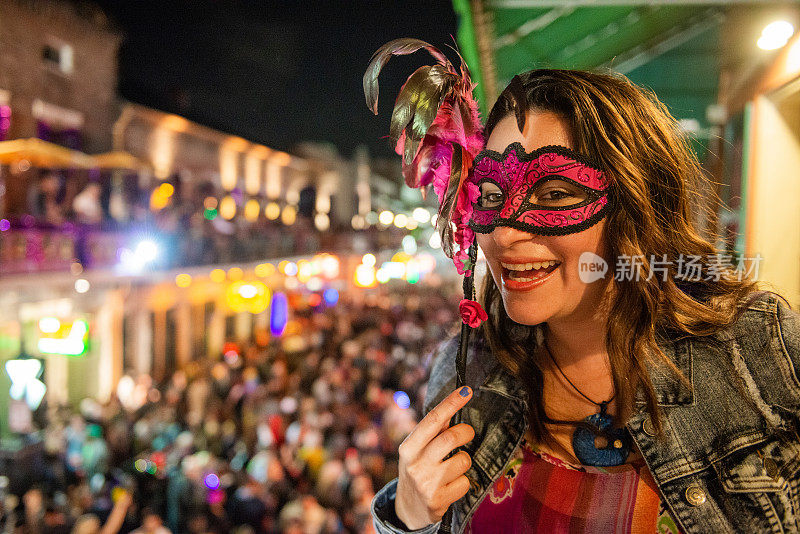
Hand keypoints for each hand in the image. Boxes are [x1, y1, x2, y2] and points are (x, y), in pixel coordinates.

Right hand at [395, 386, 474, 528]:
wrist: (407, 509)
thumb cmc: (416, 470)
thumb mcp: (416, 450)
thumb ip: (433, 431)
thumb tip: (453, 406)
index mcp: (408, 447)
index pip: (432, 420)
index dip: (451, 403)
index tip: (467, 391)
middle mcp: (415, 464)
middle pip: (451, 438)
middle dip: (466, 432)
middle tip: (468, 433)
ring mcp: (427, 483)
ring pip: (463, 461)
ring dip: (464, 461)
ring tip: (453, 467)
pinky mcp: (438, 501)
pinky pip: (465, 482)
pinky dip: (463, 482)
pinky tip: (451, 486)